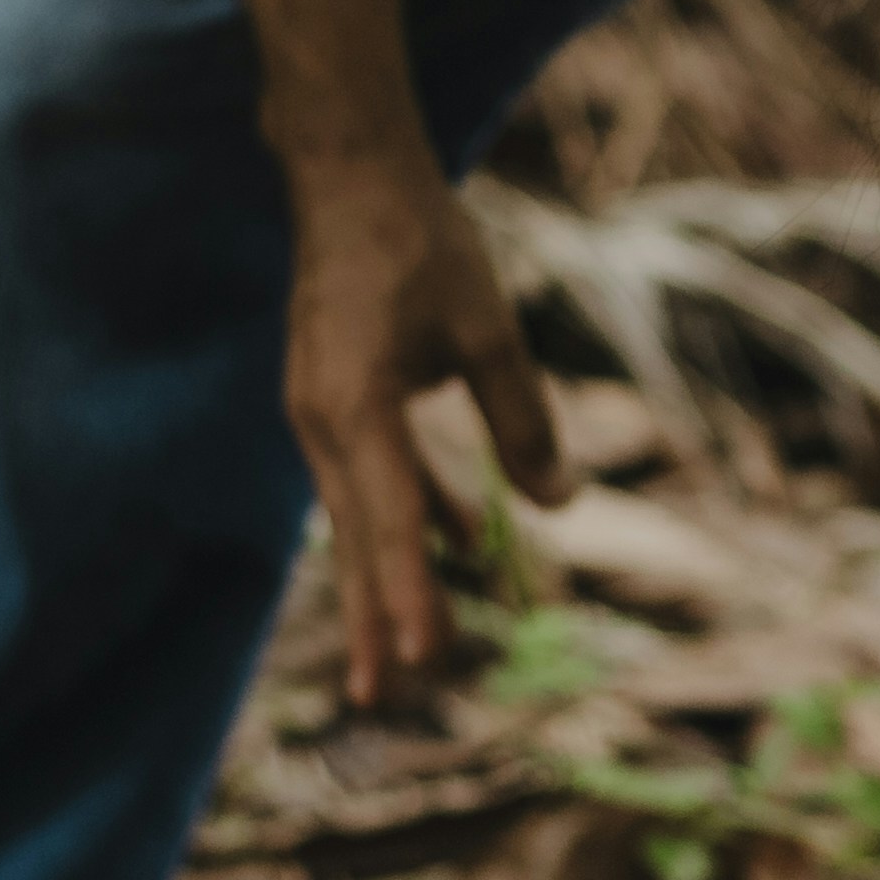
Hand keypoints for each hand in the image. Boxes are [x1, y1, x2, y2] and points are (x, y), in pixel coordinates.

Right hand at [279, 144, 566, 696]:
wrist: (348, 179)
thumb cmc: (421, 242)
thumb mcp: (488, 327)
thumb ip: (523, 415)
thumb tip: (559, 503)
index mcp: (354, 406)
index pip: (390, 518)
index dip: (409, 591)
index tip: (423, 655)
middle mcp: (323, 423)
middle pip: (358, 538)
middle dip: (376, 618)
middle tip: (385, 700)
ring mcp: (320, 415)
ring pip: (360, 517)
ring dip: (386, 582)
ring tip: (405, 659)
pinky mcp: (332, 403)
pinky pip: (371, 479)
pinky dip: (408, 516)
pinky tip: (463, 546)